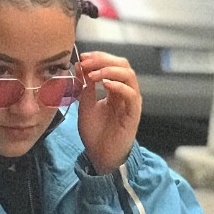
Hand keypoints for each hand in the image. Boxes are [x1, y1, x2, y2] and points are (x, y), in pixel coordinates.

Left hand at [76, 51, 141, 174]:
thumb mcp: (85, 106)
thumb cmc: (96, 134)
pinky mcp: (133, 114)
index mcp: (115, 90)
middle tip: (87, 62)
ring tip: (93, 74)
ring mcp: (130, 102)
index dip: (99, 57)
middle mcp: (125, 93)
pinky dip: (119, 86)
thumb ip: (85, 87)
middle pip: (122, 65)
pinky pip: (131, 94)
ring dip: (110, 70)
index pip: (112, 64)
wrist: (100, 156)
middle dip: (104, 60)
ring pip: (129, 76)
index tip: (82, 58)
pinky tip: (105, 85)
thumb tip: (80, 66)